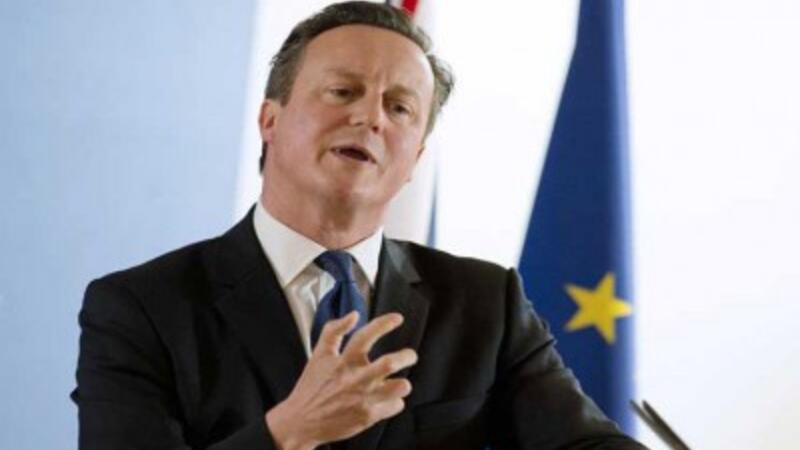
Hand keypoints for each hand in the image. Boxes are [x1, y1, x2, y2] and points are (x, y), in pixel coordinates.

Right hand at [265, 312, 416, 449]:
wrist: (301, 422)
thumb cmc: (311, 388)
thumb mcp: (318, 355)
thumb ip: (334, 331)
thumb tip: (354, 315)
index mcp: (344, 361)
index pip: (366, 336)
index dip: (384, 324)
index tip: (397, 318)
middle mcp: (355, 379)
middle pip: (389, 363)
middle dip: (406, 356)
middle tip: (410, 355)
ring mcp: (363, 399)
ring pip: (398, 387)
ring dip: (403, 383)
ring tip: (401, 382)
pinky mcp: (368, 416)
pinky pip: (395, 406)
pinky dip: (395, 402)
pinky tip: (387, 399)